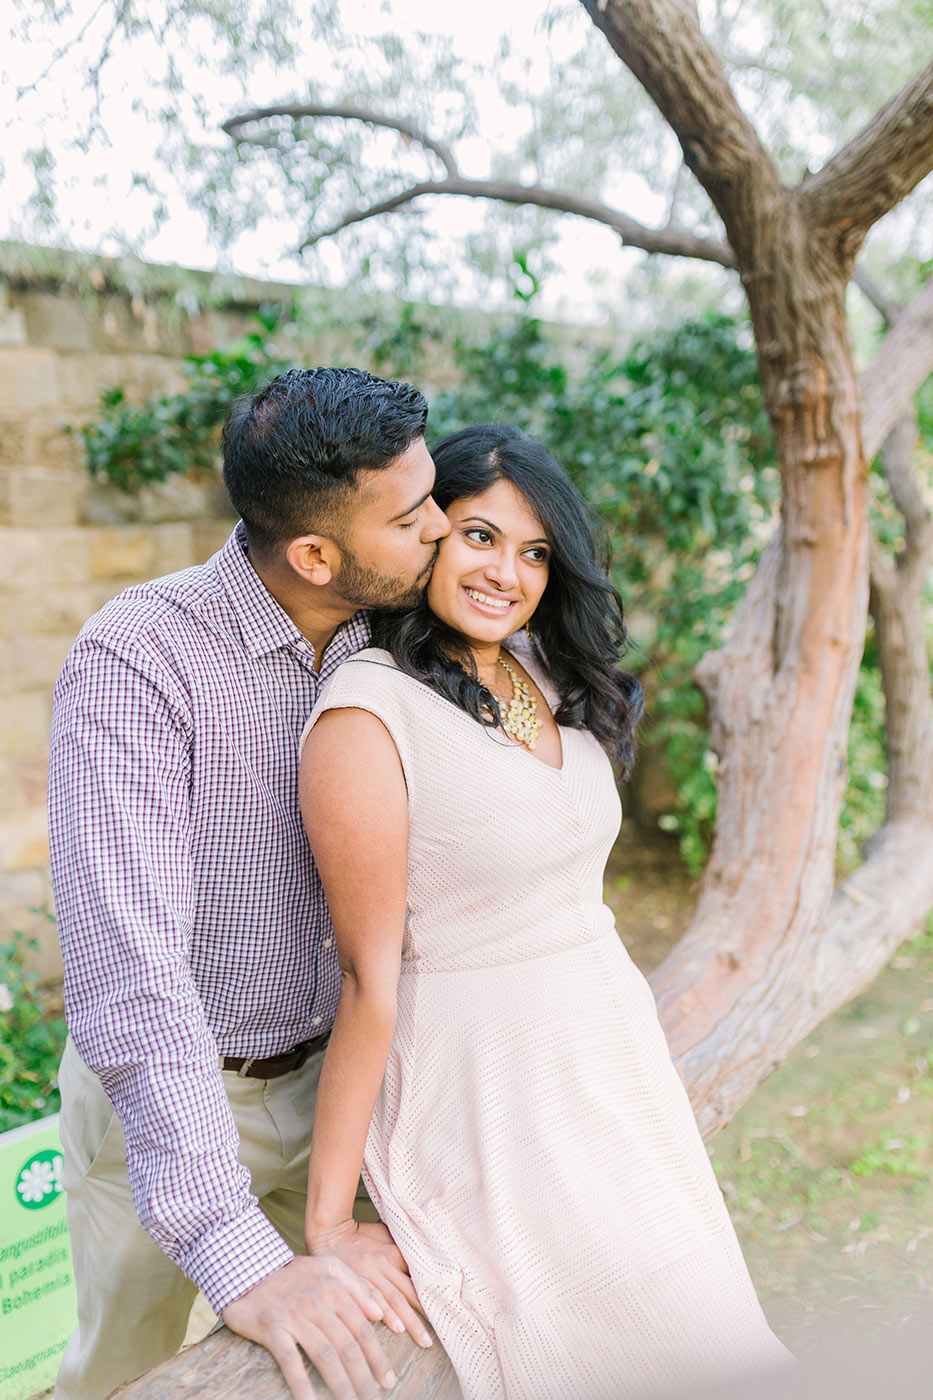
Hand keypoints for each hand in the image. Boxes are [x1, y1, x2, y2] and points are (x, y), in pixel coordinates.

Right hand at [223, 1254, 394, 1399]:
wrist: (249, 1270)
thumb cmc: (293, 1273)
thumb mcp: (328, 1266)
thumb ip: (356, 1286)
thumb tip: (379, 1314)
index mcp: (334, 1288)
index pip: (362, 1329)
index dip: (377, 1357)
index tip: (386, 1380)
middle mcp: (318, 1302)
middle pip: (347, 1346)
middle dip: (364, 1378)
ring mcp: (295, 1316)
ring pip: (325, 1356)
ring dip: (341, 1385)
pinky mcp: (272, 1328)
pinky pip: (290, 1360)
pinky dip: (301, 1383)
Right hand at [308, 1219, 432, 1348]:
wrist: (330, 1230)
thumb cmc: (360, 1235)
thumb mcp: (385, 1236)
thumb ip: (400, 1251)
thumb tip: (423, 1263)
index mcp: (393, 1254)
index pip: (416, 1276)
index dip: (430, 1295)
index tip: (444, 1311)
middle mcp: (383, 1265)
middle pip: (407, 1292)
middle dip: (423, 1315)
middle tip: (436, 1335)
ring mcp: (368, 1274)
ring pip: (392, 1299)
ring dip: (407, 1319)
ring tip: (420, 1336)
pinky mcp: (351, 1281)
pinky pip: (369, 1298)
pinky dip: (382, 1312)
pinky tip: (391, 1325)